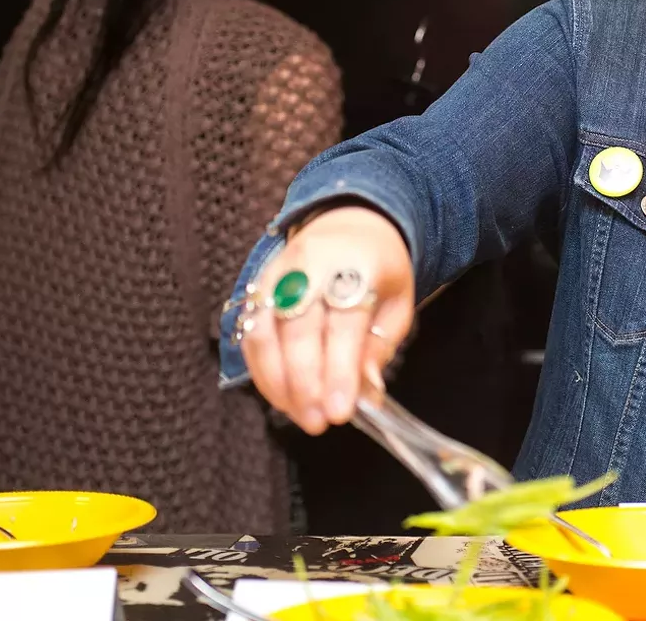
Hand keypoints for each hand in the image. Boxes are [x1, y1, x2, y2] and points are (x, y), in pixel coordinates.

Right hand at [240, 205, 414, 434]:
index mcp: (356, 263)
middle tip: (318, 422)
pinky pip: (248, 331)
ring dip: (277, 382)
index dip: (340, 370)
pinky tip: (280, 396)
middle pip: (299, 329)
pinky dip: (261, 369)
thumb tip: (366, 393)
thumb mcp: (397, 302)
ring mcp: (277, 272)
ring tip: (299, 415)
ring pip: (264, 331)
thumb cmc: (378, 270)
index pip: (344, 322)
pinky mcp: (256, 284)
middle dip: (306, 384)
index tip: (341, 412)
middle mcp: (311, 264)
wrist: (349, 222)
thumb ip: (381, 346)